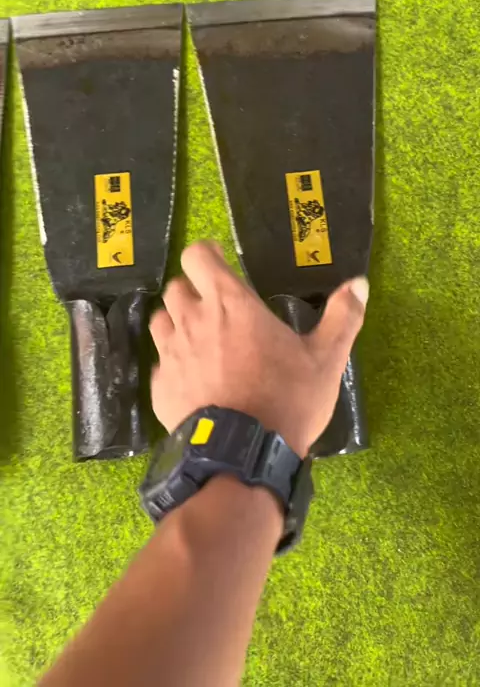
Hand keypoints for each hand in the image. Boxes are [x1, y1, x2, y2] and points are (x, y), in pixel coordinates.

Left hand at [150, 241, 368, 457]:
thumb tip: (360, 283)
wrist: (242, 456)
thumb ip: (343, 317)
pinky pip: (159, 365)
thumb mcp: (326, 359)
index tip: (219, 262)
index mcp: (230, 303)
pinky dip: (172, 365)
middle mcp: (192, 321)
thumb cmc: (286, 398)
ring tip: (199, 340)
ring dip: (176, 323)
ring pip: (161, 322)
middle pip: (176, 287)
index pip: (198, 257)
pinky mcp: (159, 388)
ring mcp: (170, 355)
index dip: (206, 255)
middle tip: (215, 306)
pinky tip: (192, 381)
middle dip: (192, 290)